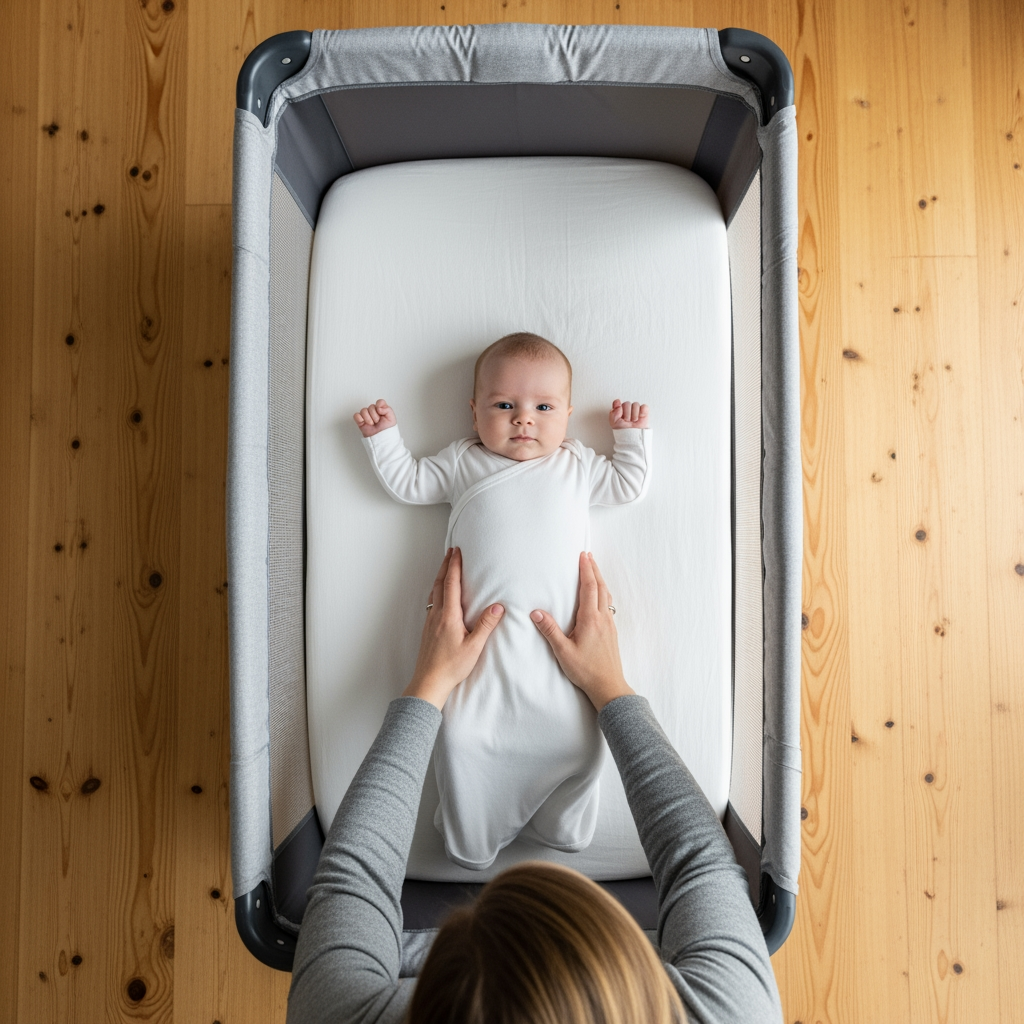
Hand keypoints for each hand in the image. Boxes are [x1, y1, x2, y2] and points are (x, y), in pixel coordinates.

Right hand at [354, 399, 396, 436]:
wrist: (381, 440)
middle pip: (371, 406)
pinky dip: (360, 418)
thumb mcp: (391, 418)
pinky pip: (356, 415)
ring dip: (368, 418)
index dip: (379, 406)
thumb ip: (387, 409)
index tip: (380, 412)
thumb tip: (378, 407)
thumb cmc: (387, 430)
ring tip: (372, 424)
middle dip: (375, 415)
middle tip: (377, 422)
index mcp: (382, 410)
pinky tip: (364, 423)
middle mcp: (374, 412)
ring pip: (363, 410)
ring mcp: (367, 416)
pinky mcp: (360, 422)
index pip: (379, 402)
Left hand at [403, 548, 503, 708]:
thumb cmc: (452, 667)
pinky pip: (431, 602)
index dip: (455, 566)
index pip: (451, 584)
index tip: (457, 551)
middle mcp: (437, 615)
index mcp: (449, 616)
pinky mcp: (427, 629)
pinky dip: (436, 590)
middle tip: (451, 552)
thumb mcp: (474, 647)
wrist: (429, 682)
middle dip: (446, 566)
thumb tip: (498, 607)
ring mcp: (430, 622)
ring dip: (440, 577)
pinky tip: (439, 595)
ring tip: (445, 568)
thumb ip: (485, 625)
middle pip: (439, 584)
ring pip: (433, 592)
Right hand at [531, 552, 634, 710]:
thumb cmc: (586, 670)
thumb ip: (550, 630)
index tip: (583, 555)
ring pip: (606, 595)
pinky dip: (603, 592)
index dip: (586, 570)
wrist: (608, 686)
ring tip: (594, 570)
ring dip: (600, 579)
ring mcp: (609, 624)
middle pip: (600, 587)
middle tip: (588, 555)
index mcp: (591, 619)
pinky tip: (599, 596)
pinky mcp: (611, 632)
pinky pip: (608, 604)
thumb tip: (536, 612)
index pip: (589, 588)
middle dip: (594, 569)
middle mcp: (603, 618)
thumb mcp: (563, 651)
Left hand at [609, 400, 649, 429]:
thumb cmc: (623, 431)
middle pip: (627, 404)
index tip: (620, 416)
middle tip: (627, 421)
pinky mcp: (644, 412)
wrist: (632, 438)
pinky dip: (642, 412)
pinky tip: (640, 417)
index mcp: (619, 410)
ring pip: (635, 405)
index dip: (619, 410)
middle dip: (627, 414)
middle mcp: (628, 409)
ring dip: (634, 415)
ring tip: (633, 421)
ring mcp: (636, 410)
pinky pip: (644, 407)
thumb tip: (618, 401)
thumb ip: (613, 411)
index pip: (618, 403)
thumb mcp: (614, 422)